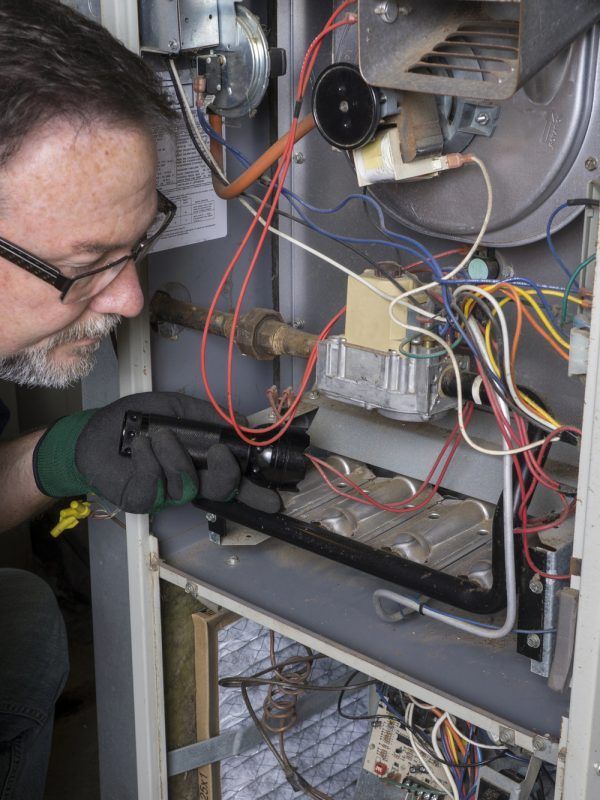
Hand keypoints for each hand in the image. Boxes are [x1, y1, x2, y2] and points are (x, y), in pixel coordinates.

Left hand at [33, 392, 280, 513]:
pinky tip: (140, 445)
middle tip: (221, 454)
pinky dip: (149, 460)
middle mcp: (188, 481)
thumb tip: (243, 421)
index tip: (275, 499)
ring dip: (175, 456)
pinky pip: (155, 485)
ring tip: (159, 435)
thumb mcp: (177, 408)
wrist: (96, 431)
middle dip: (226, 476)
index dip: (255, 493)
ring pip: (187, 485)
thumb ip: (210, 416)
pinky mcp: (141, 499)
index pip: (234, 482)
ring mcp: (165, 494)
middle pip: (219, 490)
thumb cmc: (138, 420)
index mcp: (201, 463)